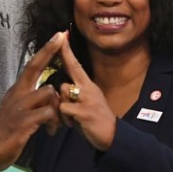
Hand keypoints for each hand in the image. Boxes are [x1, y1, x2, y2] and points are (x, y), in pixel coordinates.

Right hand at [0, 32, 65, 171]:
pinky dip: (54, 121)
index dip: (46, 50)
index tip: (58, 35)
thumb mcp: (18, 110)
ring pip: (48, 92)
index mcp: (18, 91)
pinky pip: (46, 114)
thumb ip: (31, 99)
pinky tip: (51, 131)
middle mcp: (18, 95)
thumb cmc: (6, 130)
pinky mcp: (22, 123)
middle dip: (50, 52)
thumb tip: (46, 91)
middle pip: (35, 68)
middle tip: (63, 38)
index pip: (32, 65)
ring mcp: (19, 108)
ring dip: (58, 106)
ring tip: (57, 123)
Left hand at [57, 35, 116, 151]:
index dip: (67, 51)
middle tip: (64, 85)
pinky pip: (64, 109)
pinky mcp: (84, 112)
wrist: (112, 136)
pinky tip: (73, 124)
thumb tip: (62, 87)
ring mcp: (87, 100)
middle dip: (60, 90)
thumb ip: (76, 92)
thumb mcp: (87, 102)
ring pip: (62, 94)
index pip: (76, 64)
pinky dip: (64, 118)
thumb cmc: (95, 119)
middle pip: (65, 79)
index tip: (61, 36)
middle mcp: (88, 89)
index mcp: (88, 86)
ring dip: (61, 108)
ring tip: (71, 118)